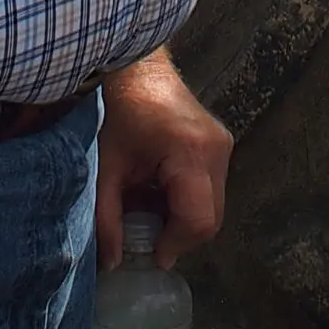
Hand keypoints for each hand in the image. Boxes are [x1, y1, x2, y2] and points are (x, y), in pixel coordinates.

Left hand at [95, 48, 232, 270]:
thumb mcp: (106, 166)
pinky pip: (210, 187)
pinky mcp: (220, 142)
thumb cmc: (116, 109)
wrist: (134, 65)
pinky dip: (186, 199)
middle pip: (210, 217)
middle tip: (146, 237)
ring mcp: (222, 144)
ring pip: (213, 205)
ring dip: (182, 217)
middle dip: (178, 235)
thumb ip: (107, 217)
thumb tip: (112, 264)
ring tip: (146, 211)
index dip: (174, 244)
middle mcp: (216, 149)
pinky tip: (156, 193)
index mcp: (190, 152)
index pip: (197, 219)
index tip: (151, 255)